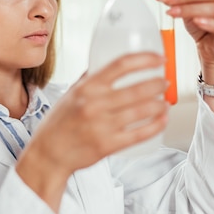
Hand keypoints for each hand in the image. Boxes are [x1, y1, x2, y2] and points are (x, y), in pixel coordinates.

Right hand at [16, 52, 167, 210]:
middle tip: (164, 82)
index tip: (159, 59)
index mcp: (87, 87)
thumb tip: (108, 64)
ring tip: (164, 102)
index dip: (145, 59)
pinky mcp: (108, 145)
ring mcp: (102, 125)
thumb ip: (89, 79)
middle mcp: (95, 104)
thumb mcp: (70, 93)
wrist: (49, 154)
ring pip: (142, 110)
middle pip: (137, 88)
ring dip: (160, 104)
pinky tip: (162, 120)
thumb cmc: (58, 122)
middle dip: (158, 84)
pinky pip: (140, 134)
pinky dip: (156, 125)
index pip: (121, 65)